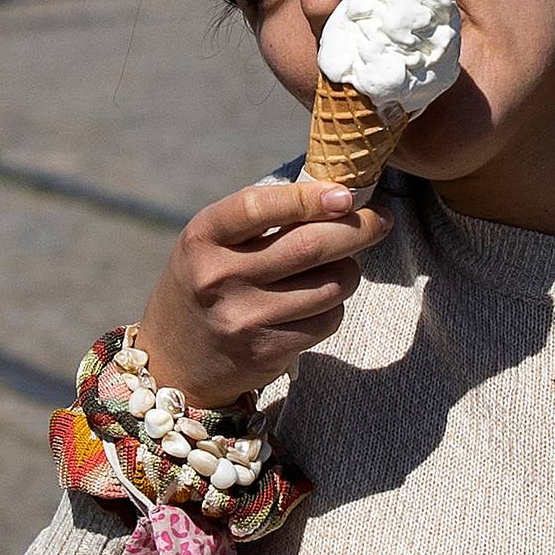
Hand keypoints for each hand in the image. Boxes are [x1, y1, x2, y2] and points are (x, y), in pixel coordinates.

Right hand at [136, 179, 391, 408]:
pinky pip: (326, 321)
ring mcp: (244, 319)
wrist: (174, 360)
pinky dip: (334, 307)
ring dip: (349, 271)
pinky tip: (318, 303)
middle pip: (308, 247)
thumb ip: (262, 220)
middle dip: (357, 230)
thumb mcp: (212, 244)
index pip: (258, 207)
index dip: (308, 198)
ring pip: (328, 286)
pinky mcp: (266, 352)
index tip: (345, 195)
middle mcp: (218, 278)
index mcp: (202, 239)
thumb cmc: (206, 284)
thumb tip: (338, 197)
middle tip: (379, 221)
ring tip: (339, 266)